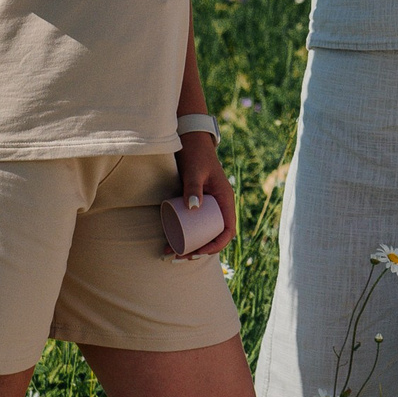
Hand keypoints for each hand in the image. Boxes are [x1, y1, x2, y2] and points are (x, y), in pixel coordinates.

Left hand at [172, 132, 237, 257]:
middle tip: (178, 257)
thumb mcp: (195, 170)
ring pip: (202, 232)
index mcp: (225, 199)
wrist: (190, 140)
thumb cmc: (195, 153)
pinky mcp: (196, 203)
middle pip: (213, 235)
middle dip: (198, 250)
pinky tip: (169, 241)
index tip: (198, 252)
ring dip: (189, 245)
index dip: (216, 245)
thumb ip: (193, 187)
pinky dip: (183, 234)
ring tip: (171, 253)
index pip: (228, 230)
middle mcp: (218, 205)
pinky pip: (193, 224)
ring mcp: (207, 205)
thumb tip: (193, 208)